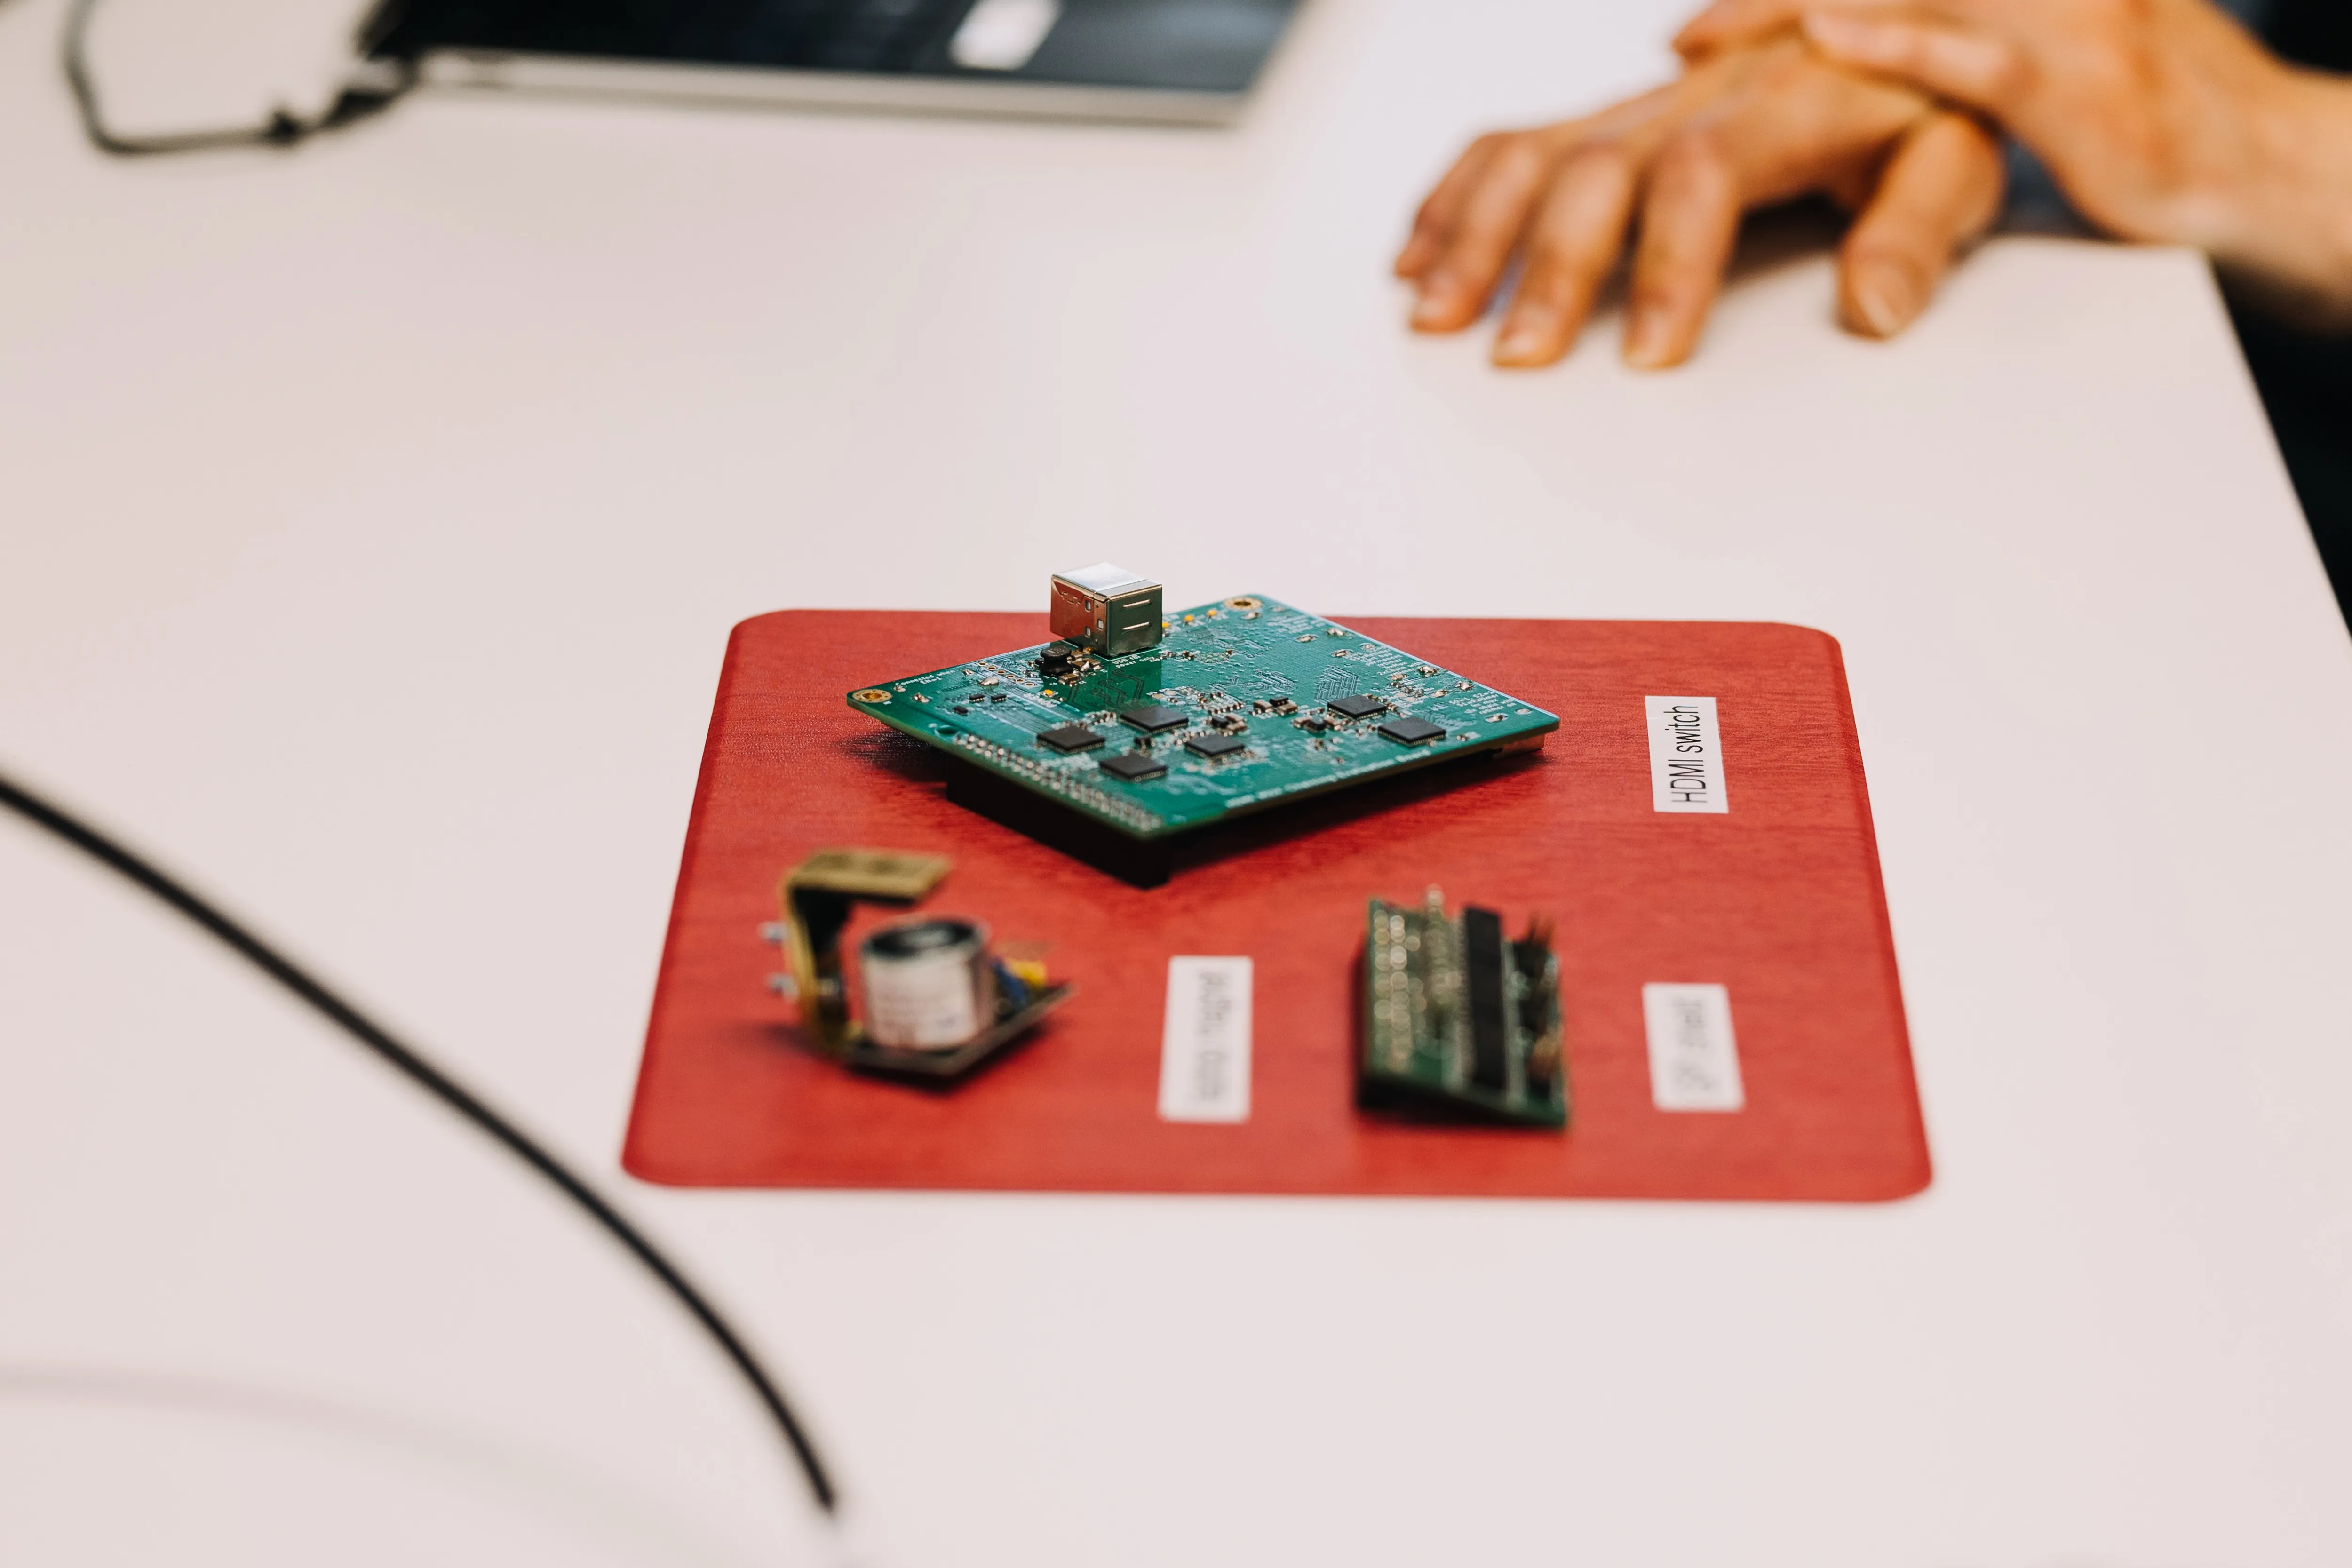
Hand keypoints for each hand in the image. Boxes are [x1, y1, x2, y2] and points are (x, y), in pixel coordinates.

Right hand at [1395, 35, 2004, 367]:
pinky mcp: (1607, 117)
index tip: (1650, 357)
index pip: (1703, 171)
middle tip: (1517, 358)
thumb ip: (1918, 227)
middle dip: (1548, 265)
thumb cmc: (1928, 106)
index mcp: (1783, 100)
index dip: (1669, 263)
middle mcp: (1694, 92)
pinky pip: (1512, 142)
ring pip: (1535, 152)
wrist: (1899, 26)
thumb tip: (1873, 310)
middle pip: (1597, 165)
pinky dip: (1456, 199)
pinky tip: (1417, 259)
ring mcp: (1639, 104)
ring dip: (1476, 235)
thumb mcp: (1956, 159)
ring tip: (1433, 317)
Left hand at [1676, 0, 2351, 324]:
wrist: (2260, 160)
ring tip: (1711, 40)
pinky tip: (1829, 41)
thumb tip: (1852, 41)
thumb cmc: (2140, 112)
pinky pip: (1971, 59)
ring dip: (1799, 15)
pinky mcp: (2077, 86)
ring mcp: (2061, 21)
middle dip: (1772, 2)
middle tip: (1687, 35)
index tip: (1704, 23)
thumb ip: (1959, 35)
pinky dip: (1896, 47)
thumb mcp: (2040, 56)